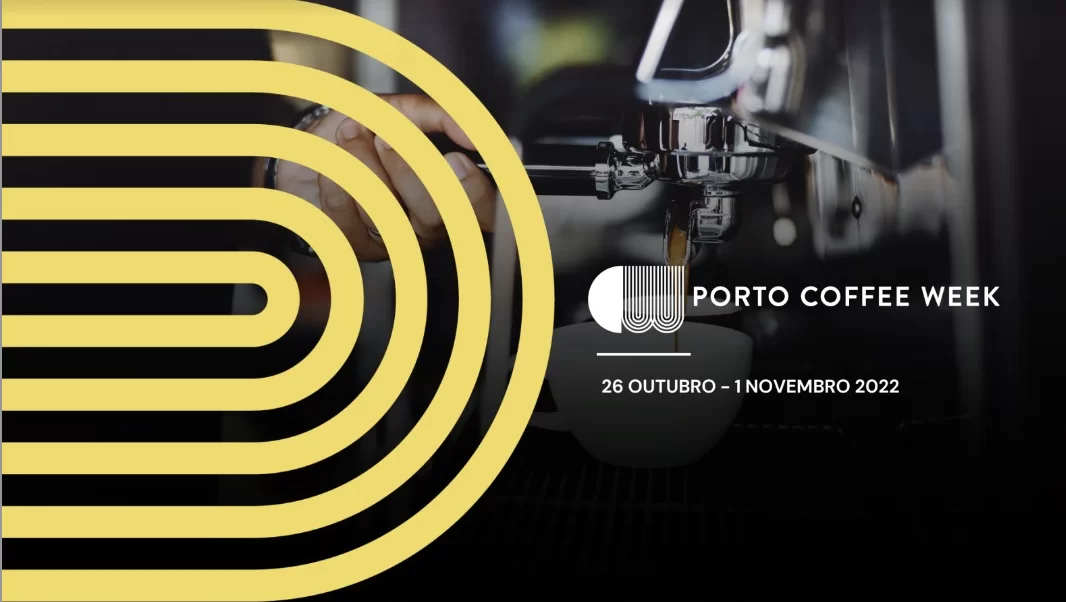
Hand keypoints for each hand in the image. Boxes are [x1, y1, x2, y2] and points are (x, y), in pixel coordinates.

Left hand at [275, 95, 495, 260]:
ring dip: (362, 162)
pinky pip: (348, 212)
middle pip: (436, 212)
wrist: (306, 153)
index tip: (456, 159)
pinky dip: (335, 177)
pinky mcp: (356, 247)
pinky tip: (330, 165)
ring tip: (349, 135)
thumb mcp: (398, 112)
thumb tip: (470, 130)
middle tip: (385, 137)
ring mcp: (394, 240)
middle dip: (408, 169)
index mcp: (451, 192)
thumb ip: (435, 115)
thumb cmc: (358, 134)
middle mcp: (429, 224)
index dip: (474, 191)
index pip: (484, 210)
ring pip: (387, 210)